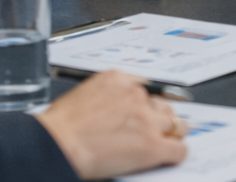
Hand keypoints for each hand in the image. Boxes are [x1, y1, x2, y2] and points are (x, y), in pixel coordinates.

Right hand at [36, 70, 187, 179]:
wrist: (58, 144)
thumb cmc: (60, 126)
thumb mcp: (84, 93)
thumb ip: (107, 96)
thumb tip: (116, 108)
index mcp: (118, 79)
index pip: (146, 88)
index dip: (148, 103)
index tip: (148, 110)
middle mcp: (136, 96)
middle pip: (163, 105)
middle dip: (159, 118)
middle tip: (154, 129)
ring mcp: (147, 120)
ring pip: (176, 125)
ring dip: (170, 134)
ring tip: (166, 142)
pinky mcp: (151, 145)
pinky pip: (178, 149)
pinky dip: (176, 154)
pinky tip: (170, 157)